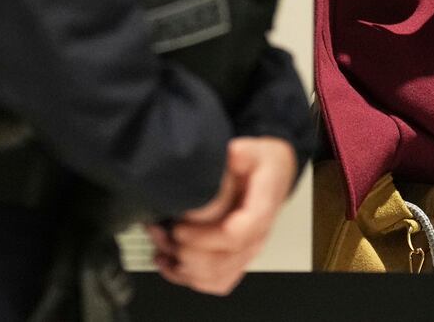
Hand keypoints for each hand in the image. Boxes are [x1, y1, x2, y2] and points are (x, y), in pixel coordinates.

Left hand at [147, 137, 296, 295]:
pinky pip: (213, 283)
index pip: (236, 236)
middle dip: (183, 251)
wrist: (273, 175)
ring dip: (180, 265)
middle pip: (221, 263)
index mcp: (261, 211)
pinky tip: (169, 261)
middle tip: (162, 230)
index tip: (180, 226)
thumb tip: (224, 158)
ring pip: (213, 278)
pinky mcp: (235, 260)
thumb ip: (237, 155)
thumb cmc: (262, 165)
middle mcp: (256, 238)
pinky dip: (186, 277)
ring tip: (160, 242)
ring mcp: (245, 253)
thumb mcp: (253, 150)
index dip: (203, 237)